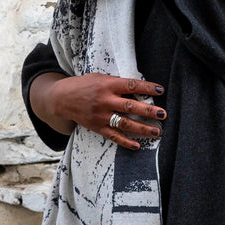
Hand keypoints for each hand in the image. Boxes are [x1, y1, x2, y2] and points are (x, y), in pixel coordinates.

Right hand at [30, 73, 165, 150]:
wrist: (61, 99)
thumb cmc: (84, 85)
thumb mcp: (100, 78)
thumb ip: (118, 84)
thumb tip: (139, 92)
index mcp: (107, 85)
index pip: (131, 85)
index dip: (147, 88)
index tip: (161, 90)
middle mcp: (104, 100)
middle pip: (130, 106)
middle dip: (148, 111)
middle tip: (162, 114)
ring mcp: (100, 115)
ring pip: (124, 123)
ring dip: (142, 129)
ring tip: (157, 132)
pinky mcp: (96, 127)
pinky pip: (113, 136)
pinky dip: (125, 142)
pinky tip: (137, 146)